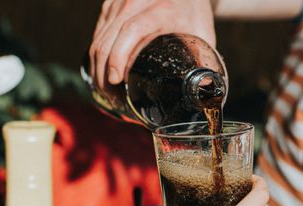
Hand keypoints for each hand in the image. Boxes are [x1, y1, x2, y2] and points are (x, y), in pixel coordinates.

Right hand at [89, 0, 216, 88]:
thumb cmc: (193, 12)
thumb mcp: (202, 33)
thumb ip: (204, 60)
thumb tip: (205, 88)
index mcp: (160, 9)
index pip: (131, 30)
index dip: (119, 56)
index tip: (116, 80)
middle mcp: (135, 2)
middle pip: (107, 40)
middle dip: (104, 74)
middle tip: (115, 99)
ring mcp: (118, 3)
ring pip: (98, 39)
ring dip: (98, 69)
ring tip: (109, 92)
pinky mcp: (110, 7)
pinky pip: (97, 35)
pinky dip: (97, 58)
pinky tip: (104, 75)